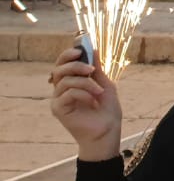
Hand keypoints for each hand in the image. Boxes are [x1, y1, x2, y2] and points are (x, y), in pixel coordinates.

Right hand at [49, 47, 121, 161]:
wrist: (108, 132)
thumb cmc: (107, 111)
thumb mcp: (105, 85)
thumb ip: (97, 70)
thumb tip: (93, 50)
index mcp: (72, 82)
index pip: (63, 64)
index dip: (68, 54)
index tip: (80, 49)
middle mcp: (62, 90)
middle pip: (59, 69)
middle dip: (76, 65)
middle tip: (91, 69)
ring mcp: (58, 100)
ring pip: (65, 81)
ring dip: (86, 83)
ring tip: (99, 91)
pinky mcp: (58, 109)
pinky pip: (67, 93)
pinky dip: (83, 93)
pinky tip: (93, 101)